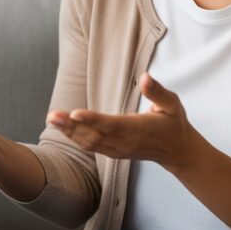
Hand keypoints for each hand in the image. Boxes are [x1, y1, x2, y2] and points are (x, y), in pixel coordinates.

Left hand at [47, 73, 198, 171]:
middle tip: (52, 116)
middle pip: (94, 135)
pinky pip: (91, 146)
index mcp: (138, 129)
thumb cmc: (174, 123)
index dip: (92, 120)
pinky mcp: (114, 152)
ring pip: (89, 142)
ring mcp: (118, 149)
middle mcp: (125, 142)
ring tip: (52, 119)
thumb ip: (157, 92)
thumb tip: (145, 77)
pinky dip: (75, 138)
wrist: (178, 152)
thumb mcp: (172, 104)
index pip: (112, 124)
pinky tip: (62, 128)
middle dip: (71, 126)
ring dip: (69, 132)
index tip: (74, 113)